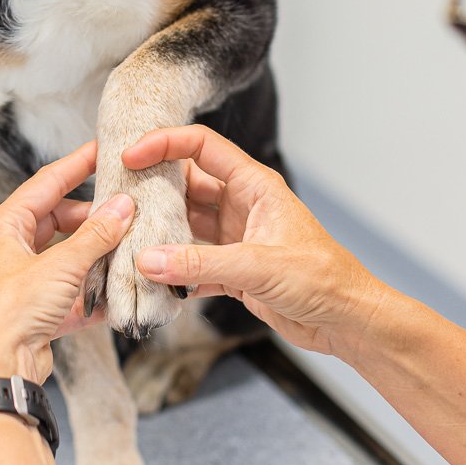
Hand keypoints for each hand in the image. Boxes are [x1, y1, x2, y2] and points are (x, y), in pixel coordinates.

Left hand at [0, 142, 134, 389]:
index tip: (103, 149)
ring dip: (95, 253)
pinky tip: (118, 289)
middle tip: (126, 209)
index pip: (47, 183)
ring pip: (67, 254)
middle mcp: (10, 248)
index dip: (77, 164)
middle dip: (93, 217)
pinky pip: (71, 289)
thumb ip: (95, 236)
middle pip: (58, 219)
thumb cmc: (13, 311)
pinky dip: (92, 289)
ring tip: (128, 246)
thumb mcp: (60, 267)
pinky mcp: (37, 308)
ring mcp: (23, 279)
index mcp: (5, 226)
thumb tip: (122, 206)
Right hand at [122, 126, 387, 356]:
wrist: (347, 321)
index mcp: (254, 186)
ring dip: (160, 234)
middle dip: (154, 190)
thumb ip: (200, 263)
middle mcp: (242, 206)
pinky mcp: (233, 270)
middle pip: (187, 185)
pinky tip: (154, 281)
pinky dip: (174, 272)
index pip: (202, 148)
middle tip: (119, 198)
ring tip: (127, 240)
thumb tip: (148, 259)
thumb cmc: (323, 279)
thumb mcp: (258, 266)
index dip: (165, 143)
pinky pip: (193, 263)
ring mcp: (236, 238)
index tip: (132, 154)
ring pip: (186, 225)